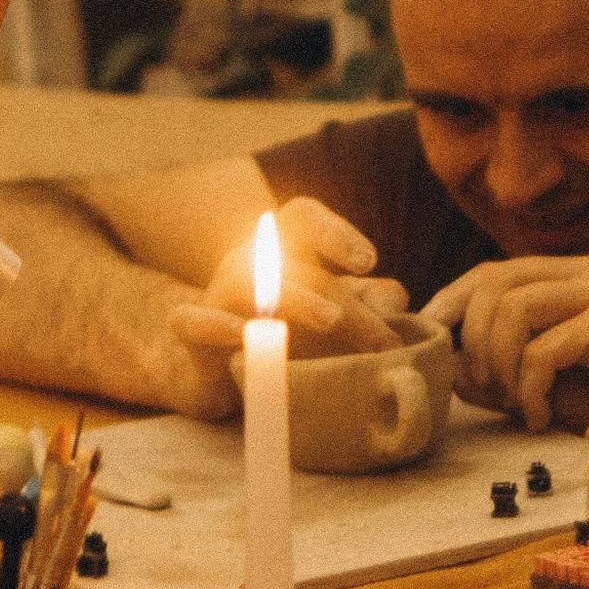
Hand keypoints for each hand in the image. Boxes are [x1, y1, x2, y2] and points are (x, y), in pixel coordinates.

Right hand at [171, 197, 409, 366]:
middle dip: (343, 299)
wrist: (222, 370)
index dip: (334, 232)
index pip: (304, 218)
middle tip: (382, 338)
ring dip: (293, 298)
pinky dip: (214, 324)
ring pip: (248, 280)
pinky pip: (192, 319)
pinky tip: (242, 335)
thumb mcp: (334, 317)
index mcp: (283, 247)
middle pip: (297, 265)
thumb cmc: (288, 335)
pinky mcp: (190, 330)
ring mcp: (216, 291)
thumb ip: (366, 303)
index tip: (369, 261)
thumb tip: (398, 297)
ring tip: (330, 320)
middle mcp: (249, 260)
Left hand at [417, 252, 588, 432]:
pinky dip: (530, 390)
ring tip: (517, 404)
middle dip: (474, 341)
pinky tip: (540, 417)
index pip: (492, 271)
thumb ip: (487, 367)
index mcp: (566, 274)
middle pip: (496, 284)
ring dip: (500, 366)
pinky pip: (543, 350)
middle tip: (486, 389)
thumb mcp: (529, 380)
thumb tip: (439, 356)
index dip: (452, 301)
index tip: (429, 334)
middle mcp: (586, 272)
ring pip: (514, 310)